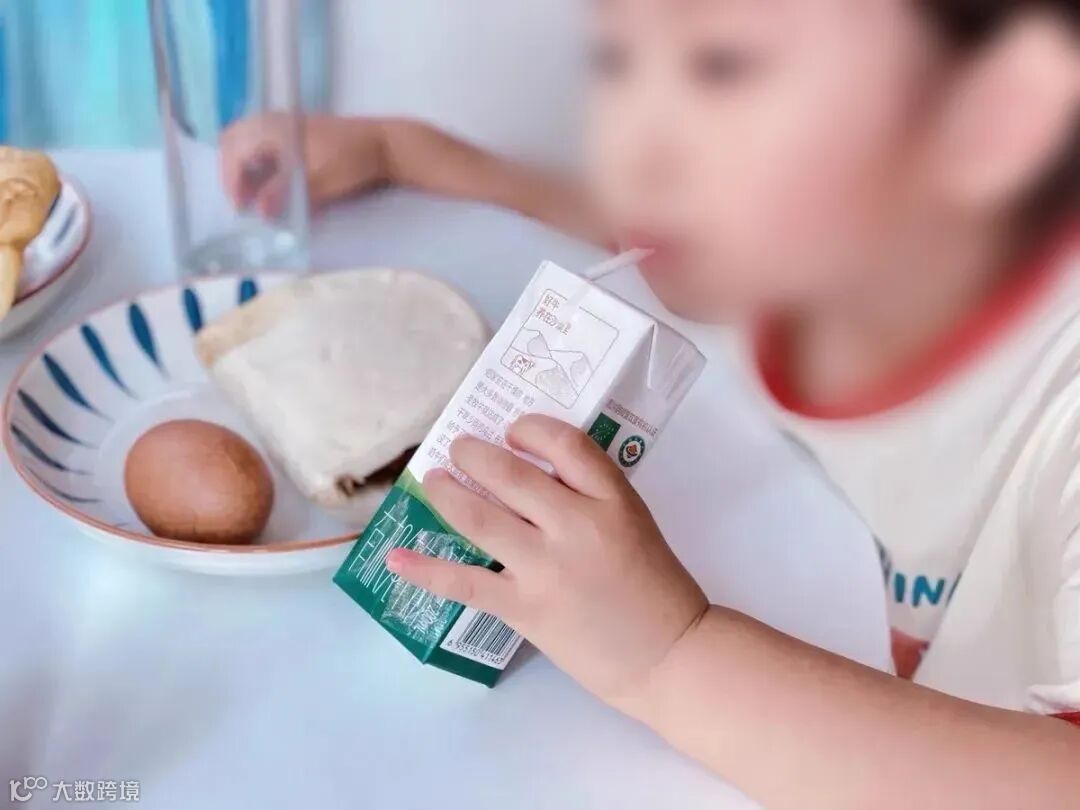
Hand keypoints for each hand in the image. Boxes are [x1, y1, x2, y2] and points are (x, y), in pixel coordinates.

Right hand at [220, 114, 387, 215]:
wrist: (385, 144)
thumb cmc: (354, 160)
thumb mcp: (321, 182)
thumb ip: (287, 194)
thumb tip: (260, 212)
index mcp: (275, 127)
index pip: (237, 151)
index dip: (233, 182)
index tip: (241, 208)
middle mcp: (275, 120)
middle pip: (234, 141)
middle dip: (232, 172)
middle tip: (241, 203)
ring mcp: (285, 124)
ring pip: (246, 141)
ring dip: (243, 168)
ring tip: (253, 197)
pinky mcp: (295, 132)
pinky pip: (263, 143)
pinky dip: (258, 163)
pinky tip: (270, 185)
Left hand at [387, 415, 707, 713]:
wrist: (669, 655)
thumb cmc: (654, 587)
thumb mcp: (634, 522)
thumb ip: (590, 495)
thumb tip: (527, 474)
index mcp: (613, 500)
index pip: (564, 443)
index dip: (530, 429)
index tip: (513, 431)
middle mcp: (577, 526)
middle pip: (511, 474)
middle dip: (474, 453)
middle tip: (458, 446)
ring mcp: (548, 568)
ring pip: (480, 518)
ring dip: (447, 493)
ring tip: (432, 480)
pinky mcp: (526, 608)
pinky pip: (465, 582)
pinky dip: (426, 569)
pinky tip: (397, 557)